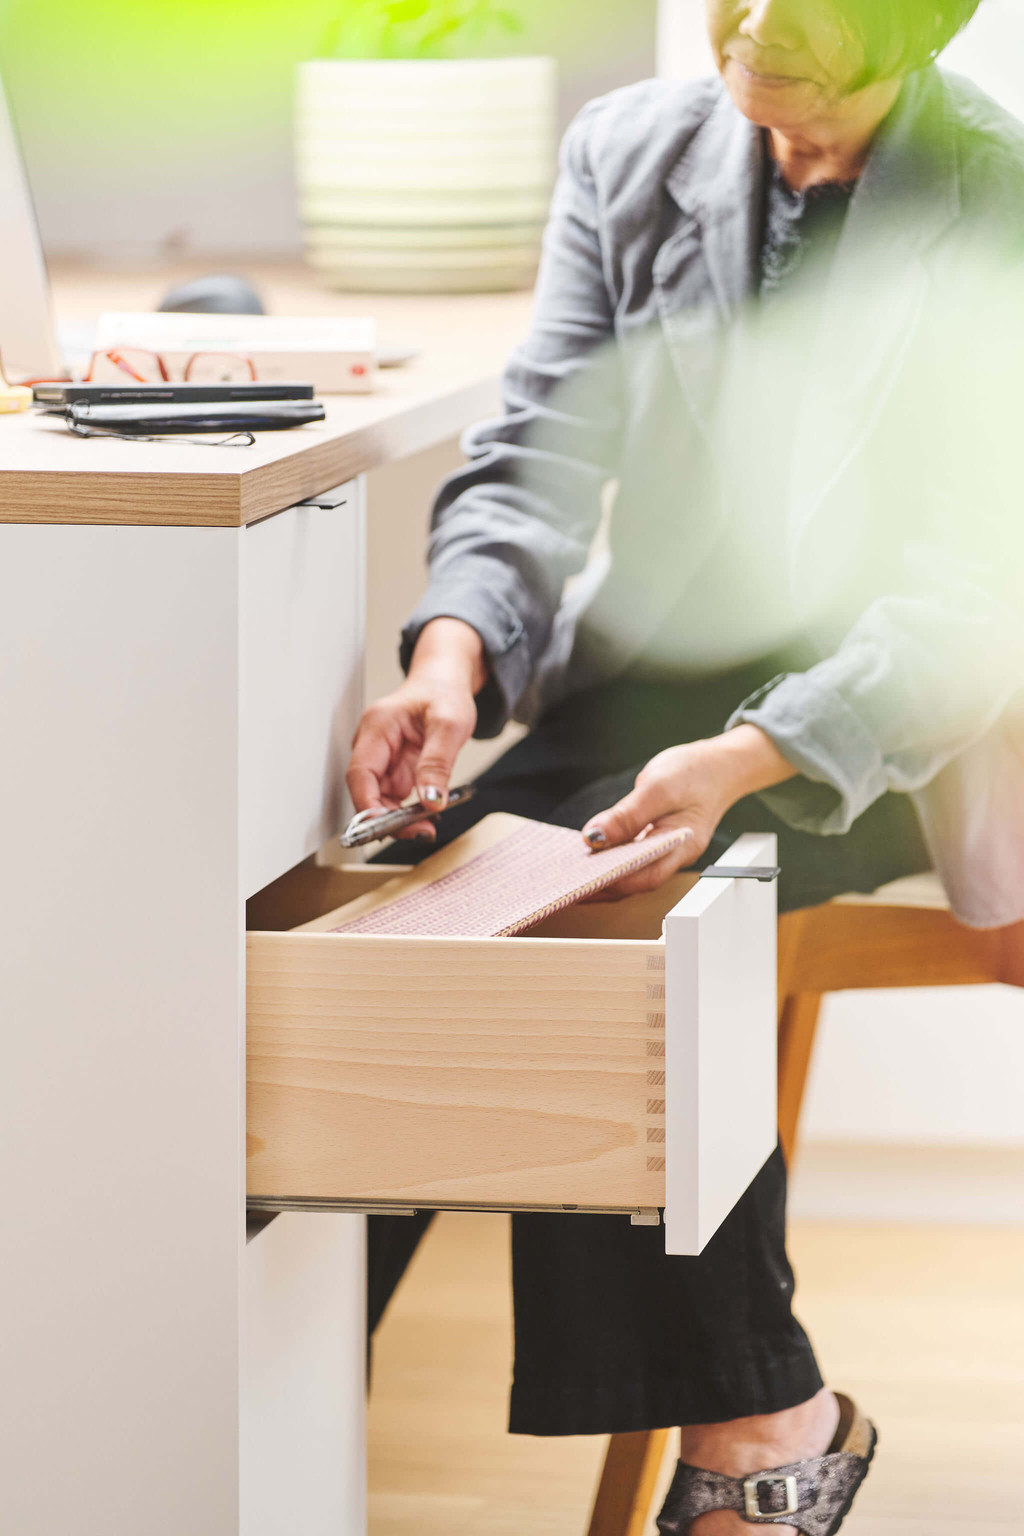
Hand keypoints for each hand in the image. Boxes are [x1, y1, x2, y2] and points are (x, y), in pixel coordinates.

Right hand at [346, 618, 486, 839]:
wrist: (445, 682)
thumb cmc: (443, 692)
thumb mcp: (449, 724)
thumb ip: (438, 763)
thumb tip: (431, 802)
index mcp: (377, 727)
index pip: (360, 774)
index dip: (367, 806)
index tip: (385, 827)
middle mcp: (373, 745)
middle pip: (367, 791)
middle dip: (388, 818)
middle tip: (421, 831)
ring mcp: (382, 758)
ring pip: (379, 799)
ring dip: (399, 818)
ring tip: (427, 826)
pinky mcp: (393, 768)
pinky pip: (393, 797)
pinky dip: (408, 810)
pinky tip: (427, 815)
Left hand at [580, 725, 794, 898]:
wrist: (719, 764)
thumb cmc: (696, 772)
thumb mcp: (658, 787)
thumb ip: (627, 815)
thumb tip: (594, 837)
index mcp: (682, 845)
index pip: (644, 876)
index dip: (611, 884)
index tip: (579, 882)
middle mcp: (675, 855)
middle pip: (636, 881)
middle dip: (602, 885)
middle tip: (567, 882)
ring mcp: (667, 850)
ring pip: (633, 871)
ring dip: (604, 873)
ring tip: (572, 870)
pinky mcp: (657, 841)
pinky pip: (633, 857)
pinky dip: (612, 858)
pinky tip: (591, 853)